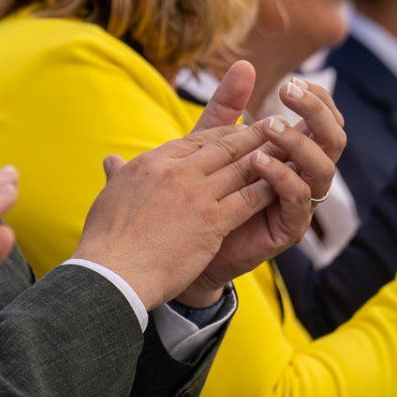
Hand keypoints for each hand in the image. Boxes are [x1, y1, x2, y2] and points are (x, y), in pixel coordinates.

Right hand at [71, 61, 288, 308]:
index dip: (223, 135)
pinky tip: (286, 183)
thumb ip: (117, 175)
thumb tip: (110, 160)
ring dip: (270, 156)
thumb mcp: (109, 196)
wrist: (112, 272)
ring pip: (241, 167)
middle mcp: (175, 170)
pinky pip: (249, 197)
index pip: (195, 141)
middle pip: (223, 147)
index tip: (240, 132)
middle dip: (253, 134)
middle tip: (277, 125)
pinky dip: (270, 187)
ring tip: (291, 147)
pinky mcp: (211, 220)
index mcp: (152, 162)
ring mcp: (195, 194)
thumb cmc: (106, 241)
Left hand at [176, 75, 345, 304]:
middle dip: (316, 113)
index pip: (323, 119)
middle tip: (290, 93)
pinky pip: (300, 200)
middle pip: (333, 139)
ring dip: (298, 143)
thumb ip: (228, 106)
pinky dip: (282, 177)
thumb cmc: (203, 188)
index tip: (294, 81)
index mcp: (294, 151)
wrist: (185, 241)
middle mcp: (304, 174)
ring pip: (323, 169)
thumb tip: (244, 63)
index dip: (317, 99)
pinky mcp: (288, 227)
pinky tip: (258, 161)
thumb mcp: (212, 140)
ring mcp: (299, 202)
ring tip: (269, 126)